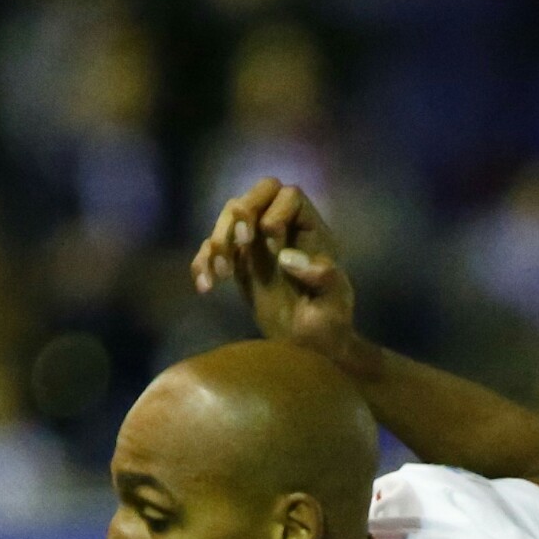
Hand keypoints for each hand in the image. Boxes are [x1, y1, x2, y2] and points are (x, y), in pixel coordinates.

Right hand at [190, 178, 369, 372]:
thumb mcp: (335, 302)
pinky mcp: (238, 262)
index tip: (275, 245)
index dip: (277, 212)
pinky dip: (203, 263)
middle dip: (242, 212)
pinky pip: (212, 249)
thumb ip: (322, 277)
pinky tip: (206, 287)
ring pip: (230, 217)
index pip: (289, 196)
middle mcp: (282, 228)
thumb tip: (286, 258)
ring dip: (219, 240)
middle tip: (241, 241)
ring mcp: (257, 243)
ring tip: (223, 274)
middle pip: (257, 194)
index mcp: (309, 229)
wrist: (311, 345)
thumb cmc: (329, 321)